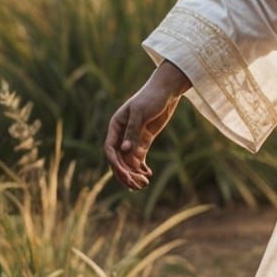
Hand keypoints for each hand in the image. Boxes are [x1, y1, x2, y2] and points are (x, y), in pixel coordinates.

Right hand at [104, 62, 190, 190]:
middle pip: (119, 158)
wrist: (166, 90)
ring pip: (129, 160)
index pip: (110, 149)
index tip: (125, 174)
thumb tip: (124, 151)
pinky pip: (139, 156)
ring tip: (144, 183)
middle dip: (125, 173)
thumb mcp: (141, 113)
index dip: (115, 163)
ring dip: (134, 173)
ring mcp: (133, 137)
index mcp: (115, 126)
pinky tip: (148, 174)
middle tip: (135, 185)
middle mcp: (121, 133)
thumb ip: (133, 132)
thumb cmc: (151, 98)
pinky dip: (141, 166)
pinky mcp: (144, 139)